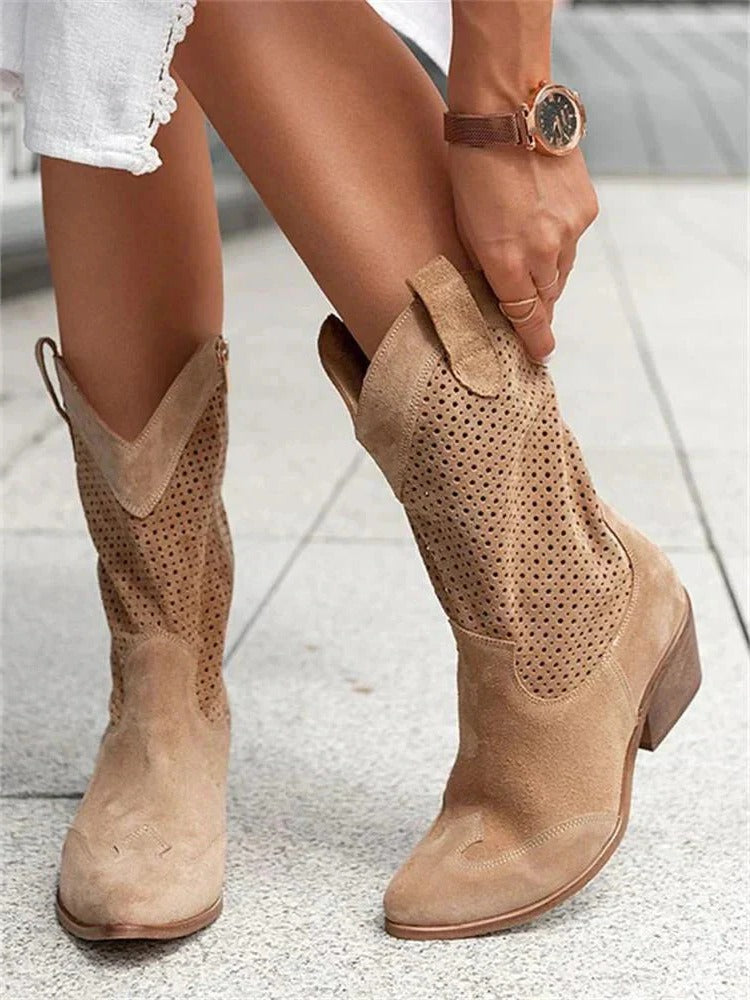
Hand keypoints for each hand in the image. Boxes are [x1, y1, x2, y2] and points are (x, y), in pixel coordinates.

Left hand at [449, 144, 597, 360]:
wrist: (506, 110)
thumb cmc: (470, 169)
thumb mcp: (465, 227)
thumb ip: (485, 265)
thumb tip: (498, 293)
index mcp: (506, 260)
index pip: (526, 317)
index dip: (534, 340)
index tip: (541, 356)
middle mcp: (543, 251)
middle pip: (546, 298)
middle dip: (536, 305)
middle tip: (527, 309)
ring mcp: (569, 229)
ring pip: (562, 271)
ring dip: (548, 273)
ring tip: (530, 254)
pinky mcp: (586, 209)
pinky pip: (574, 241)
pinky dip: (560, 241)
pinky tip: (543, 221)